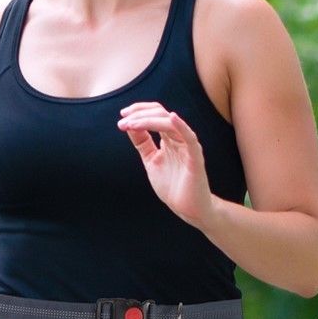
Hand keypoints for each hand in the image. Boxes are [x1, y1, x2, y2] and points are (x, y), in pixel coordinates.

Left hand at [117, 102, 213, 227]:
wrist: (187, 207)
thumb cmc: (172, 184)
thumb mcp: (151, 160)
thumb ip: (143, 143)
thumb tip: (129, 125)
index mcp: (169, 138)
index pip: (155, 114)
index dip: (139, 111)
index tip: (122, 115)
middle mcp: (179, 138)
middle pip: (161, 114)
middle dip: (139, 115)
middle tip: (123, 121)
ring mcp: (188, 146)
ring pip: (170, 123)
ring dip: (149, 120)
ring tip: (132, 124)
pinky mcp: (195, 157)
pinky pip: (190, 138)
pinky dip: (181, 126)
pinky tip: (171, 118)